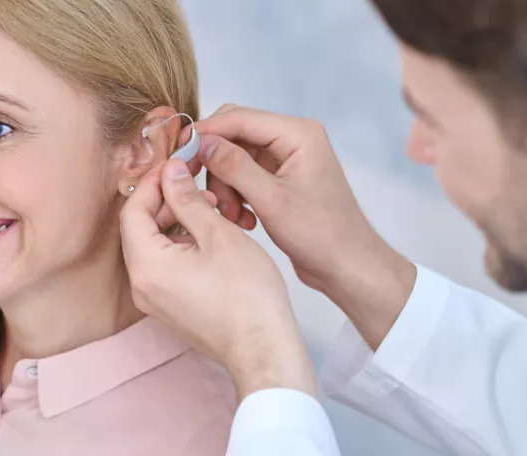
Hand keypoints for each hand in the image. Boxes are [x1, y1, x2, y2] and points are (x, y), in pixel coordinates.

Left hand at [120, 159, 316, 399]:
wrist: (264, 348)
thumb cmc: (248, 296)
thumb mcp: (218, 234)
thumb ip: (188, 200)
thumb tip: (170, 172)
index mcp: (146, 266)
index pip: (133, 210)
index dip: (154, 183)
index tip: (177, 167)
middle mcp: (141, 286)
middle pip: (139, 229)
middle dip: (166, 202)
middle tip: (198, 186)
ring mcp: (154, 301)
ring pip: (153, 248)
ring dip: (176, 223)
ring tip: (212, 212)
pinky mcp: (170, 309)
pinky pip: (164, 268)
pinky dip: (181, 247)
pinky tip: (210, 239)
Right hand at [194, 105, 416, 349]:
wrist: (347, 265)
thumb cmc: (321, 234)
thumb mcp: (271, 200)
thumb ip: (235, 167)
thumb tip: (202, 142)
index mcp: (298, 134)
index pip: (239, 118)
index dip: (206, 134)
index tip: (179, 154)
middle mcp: (293, 140)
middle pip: (234, 135)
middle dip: (215, 165)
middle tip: (205, 193)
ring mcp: (286, 160)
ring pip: (235, 159)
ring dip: (225, 186)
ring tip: (233, 216)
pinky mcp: (280, 180)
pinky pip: (245, 177)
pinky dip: (237, 196)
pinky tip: (243, 221)